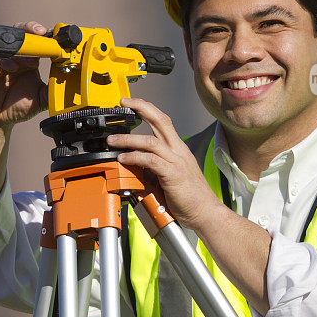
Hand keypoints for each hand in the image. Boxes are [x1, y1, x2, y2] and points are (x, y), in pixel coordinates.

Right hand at [0, 21, 48, 133]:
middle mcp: (15, 58)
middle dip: (31, 29)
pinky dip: (4, 60)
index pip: (37, 42)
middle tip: (42, 33)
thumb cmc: (16, 107)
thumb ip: (53, 91)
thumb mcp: (40, 100)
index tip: (57, 36)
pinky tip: (13, 68)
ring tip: (32, 60)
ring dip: (21, 47)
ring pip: (8, 44)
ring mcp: (0, 62)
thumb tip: (69, 85)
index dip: (46, 36)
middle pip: (21, 33)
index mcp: (29, 62)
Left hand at [107, 97, 222, 230]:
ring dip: (128, 139)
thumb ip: (153, 167)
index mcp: (178, 148)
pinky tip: (123, 159)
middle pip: (160, 120)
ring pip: (151, 141)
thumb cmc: (188, 197)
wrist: (205, 213)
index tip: (130, 103)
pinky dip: (135, 157)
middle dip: (140, 108)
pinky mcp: (173, 174)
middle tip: (122, 104)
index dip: (146, 108)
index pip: (162, 120)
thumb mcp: (169, 175)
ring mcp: (177, 161)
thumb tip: (134, 164)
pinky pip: (151, 161)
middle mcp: (178, 150)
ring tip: (112, 141)